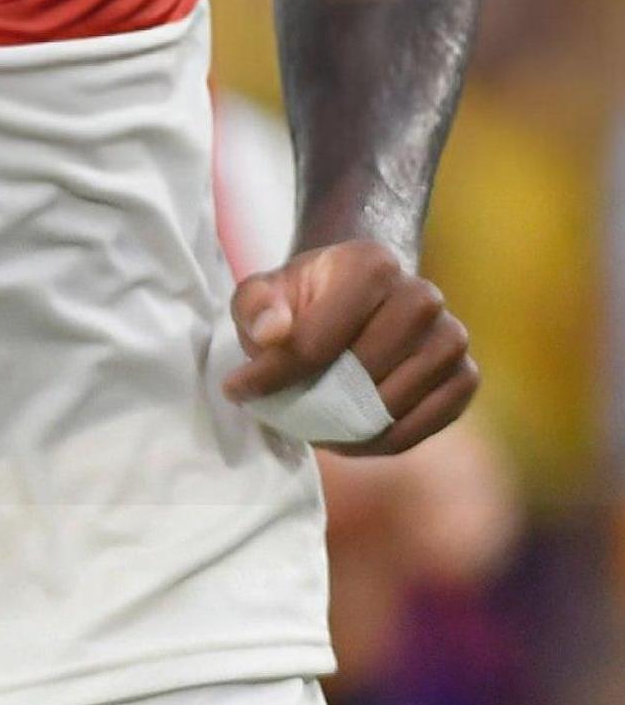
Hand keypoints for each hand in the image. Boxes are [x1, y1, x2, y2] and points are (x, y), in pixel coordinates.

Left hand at [224, 239, 477, 455]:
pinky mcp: (465, 377)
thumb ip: (257, 305)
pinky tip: (353, 434)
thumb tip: (272, 334)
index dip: (273, 374)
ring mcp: (451, 337)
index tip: (239, 391)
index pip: (317, 338)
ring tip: (315, 425)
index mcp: (371, 263)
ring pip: (392, 406)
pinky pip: (421, 428)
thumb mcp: (266, 291)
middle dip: (314, 402)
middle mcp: (423, 295)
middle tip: (283, 413)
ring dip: (348, 428)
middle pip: (360, 375)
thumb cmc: (307, 299)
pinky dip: (382, 441)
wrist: (363, 297)